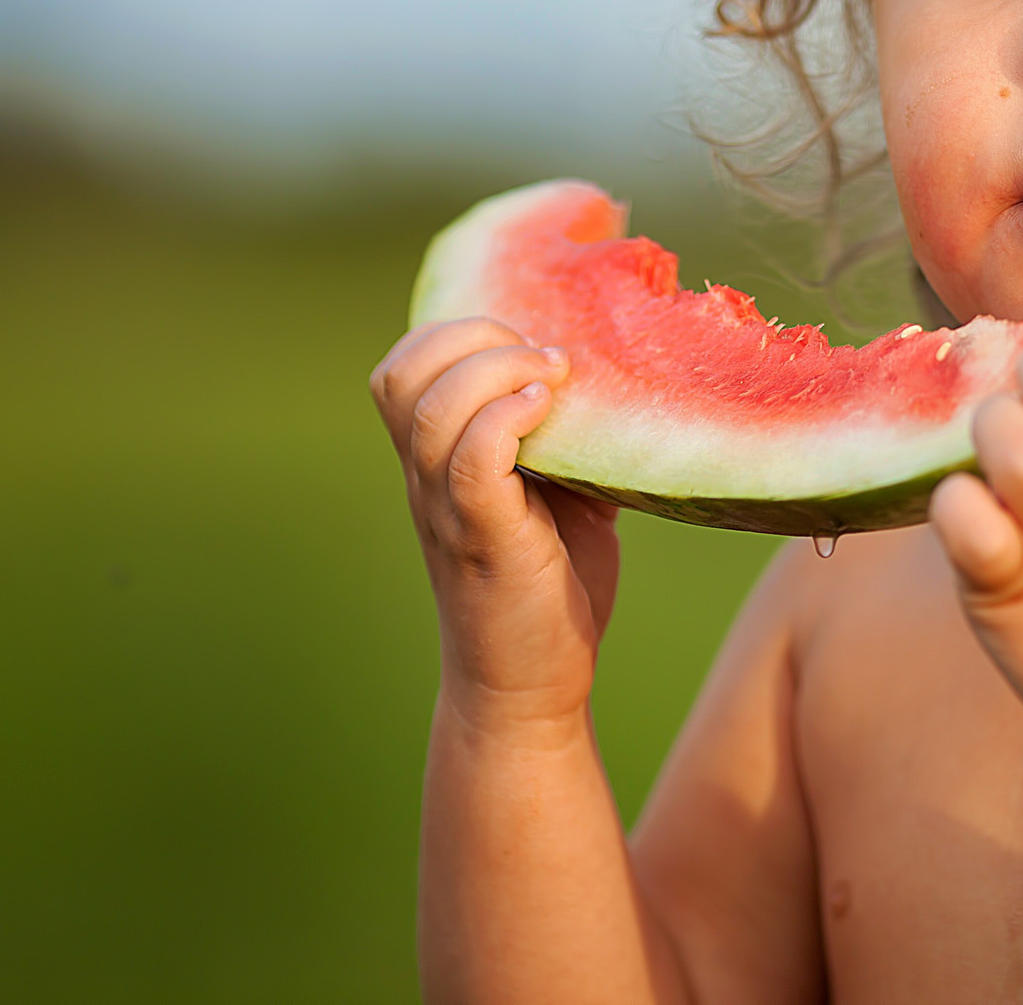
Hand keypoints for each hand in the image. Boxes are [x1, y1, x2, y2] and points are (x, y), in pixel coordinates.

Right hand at [369, 319, 622, 732]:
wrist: (530, 690)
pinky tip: (551, 411)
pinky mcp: (482, 541)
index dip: (456, 333)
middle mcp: (425, 480)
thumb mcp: (563, 497)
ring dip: (499, 371)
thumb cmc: (548, 591)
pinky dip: (508, 419)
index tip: (528, 344)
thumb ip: (569, 442)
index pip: (403, 366)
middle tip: (543, 356)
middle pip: (402, 373)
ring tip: (555, 377)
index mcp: (434, 462)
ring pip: (431, 408)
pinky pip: (471, 460)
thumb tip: (621, 386)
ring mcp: (446, 510)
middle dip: (474, 337)